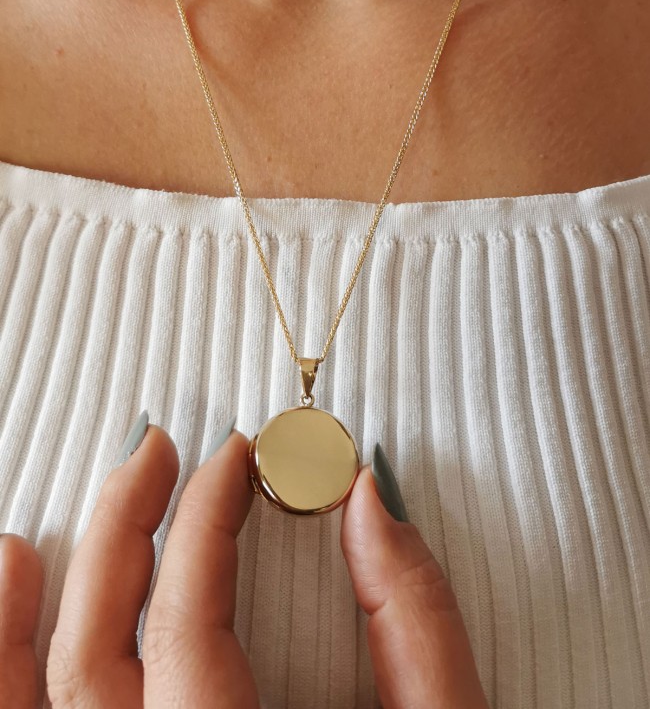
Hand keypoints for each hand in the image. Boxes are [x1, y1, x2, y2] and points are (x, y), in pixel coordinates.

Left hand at [0, 424, 486, 707]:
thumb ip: (413, 621)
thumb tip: (366, 500)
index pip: (191, 618)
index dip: (208, 516)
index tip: (235, 454)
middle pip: (99, 650)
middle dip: (125, 529)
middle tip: (157, 452)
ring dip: (15, 621)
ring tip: (25, 540)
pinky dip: (6, 689)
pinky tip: (10, 620)